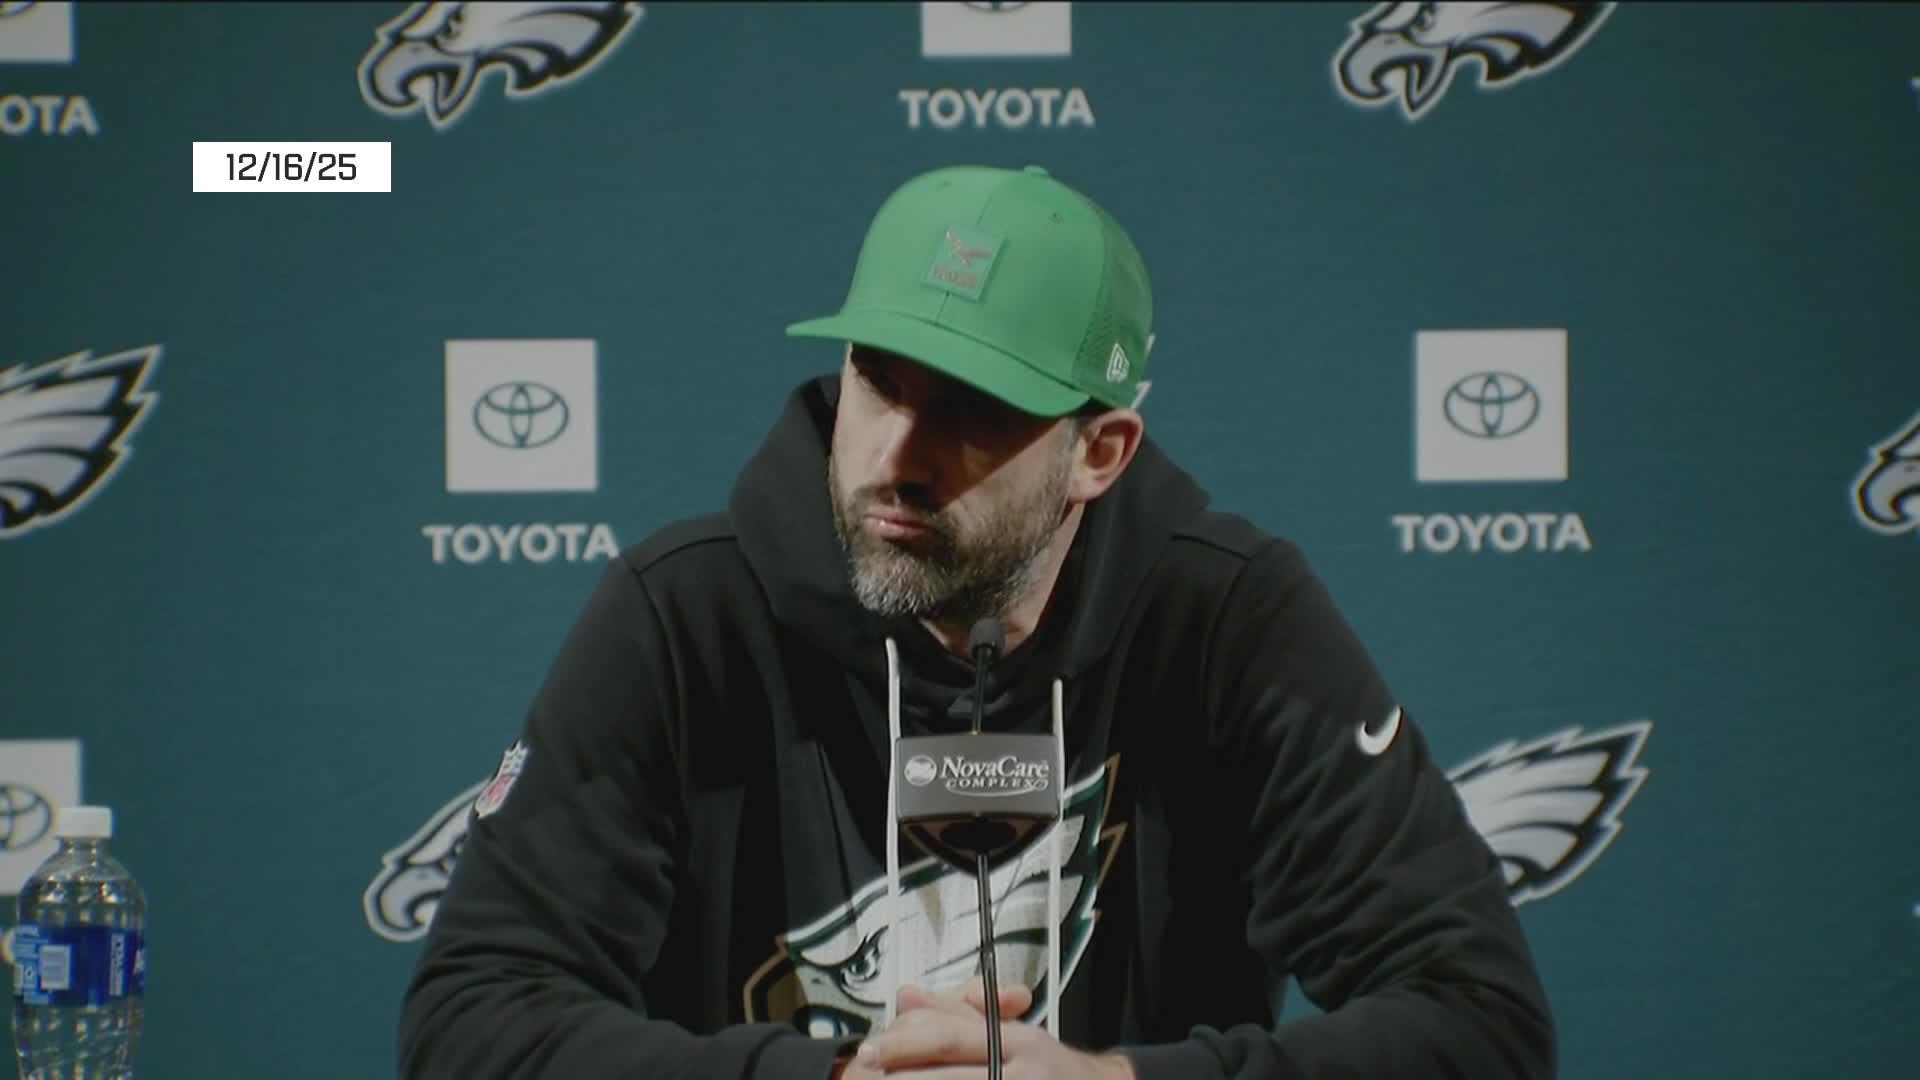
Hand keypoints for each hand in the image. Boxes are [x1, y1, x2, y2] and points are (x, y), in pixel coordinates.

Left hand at [843, 980, 1136, 1078]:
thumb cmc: (1053, 1072)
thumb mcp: (1013, 1035)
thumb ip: (958, 1016)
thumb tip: (906, 995)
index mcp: (1016, 1041)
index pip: (950, 1037)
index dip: (905, 1044)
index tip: (871, 1053)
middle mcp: (1022, 1070)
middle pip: (949, 1075)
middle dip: (904, 1078)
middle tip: (868, 1077)